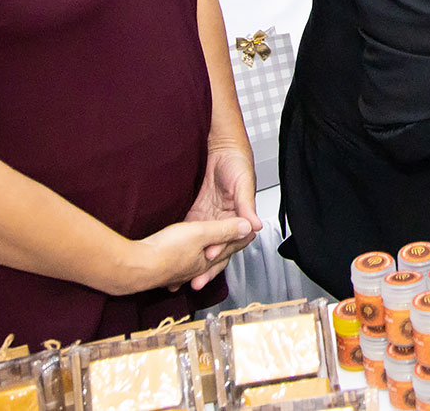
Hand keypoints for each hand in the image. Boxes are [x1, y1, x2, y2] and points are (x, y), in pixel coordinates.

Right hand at [123, 215, 254, 294]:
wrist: (135, 267)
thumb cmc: (165, 251)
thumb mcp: (200, 233)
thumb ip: (224, 230)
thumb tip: (248, 228)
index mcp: (207, 261)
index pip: (230, 248)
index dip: (240, 238)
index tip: (249, 232)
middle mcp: (195, 269)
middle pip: (216, 258)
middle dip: (225, 250)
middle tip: (235, 245)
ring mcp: (179, 272)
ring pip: (199, 264)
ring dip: (207, 258)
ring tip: (212, 256)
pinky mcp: (165, 270)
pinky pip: (182, 266)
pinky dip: (187, 263)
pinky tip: (182, 265)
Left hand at [182, 146, 261, 288]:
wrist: (222, 148)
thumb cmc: (237, 163)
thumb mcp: (243, 184)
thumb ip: (247, 206)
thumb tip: (256, 226)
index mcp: (239, 218)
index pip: (231, 241)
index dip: (221, 250)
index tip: (210, 256)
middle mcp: (225, 222)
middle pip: (216, 250)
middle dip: (206, 268)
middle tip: (194, 282)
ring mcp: (210, 220)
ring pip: (202, 246)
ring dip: (194, 263)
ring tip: (180, 279)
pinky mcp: (197, 214)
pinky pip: (190, 233)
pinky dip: (184, 247)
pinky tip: (173, 258)